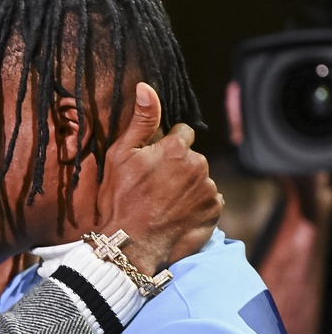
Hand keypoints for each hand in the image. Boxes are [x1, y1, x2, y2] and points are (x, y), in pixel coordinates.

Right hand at [98, 82, 222, 273]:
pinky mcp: (213, 212)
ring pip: (200, 179)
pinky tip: (175, 216)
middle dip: (177, 167)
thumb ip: (141, 120)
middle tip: (153, 188)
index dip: (164, 147)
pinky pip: (208, 201)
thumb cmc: (120, 200)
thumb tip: (147, 86)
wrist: (130, 246)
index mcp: (176, 148)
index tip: (150, 165)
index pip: (180, 134)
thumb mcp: (120, 156)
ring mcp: (208, 190)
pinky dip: (196, 206)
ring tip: (163, 205)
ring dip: (186, 187)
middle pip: (191, 157)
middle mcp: (199, 165)